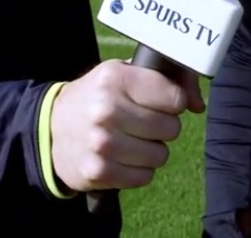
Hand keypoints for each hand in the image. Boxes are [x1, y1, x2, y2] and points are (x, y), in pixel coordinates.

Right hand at [49, 59, 204, 192]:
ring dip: (151, 150)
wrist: (51, 128)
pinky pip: (145, 177)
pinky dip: (139, 169)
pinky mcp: (99, 171)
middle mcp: (107, 110)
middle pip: (171, 127)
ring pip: (161, 155)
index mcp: (115, 79)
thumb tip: (199, 104)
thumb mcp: (124, 74)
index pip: (174, 97)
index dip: (172, 101)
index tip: (158, 101)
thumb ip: (169, 78)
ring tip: (131, 139)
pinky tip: (122, 157)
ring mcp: (102, 144)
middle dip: (162, 126)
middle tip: (142, 122)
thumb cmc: (98, 97)